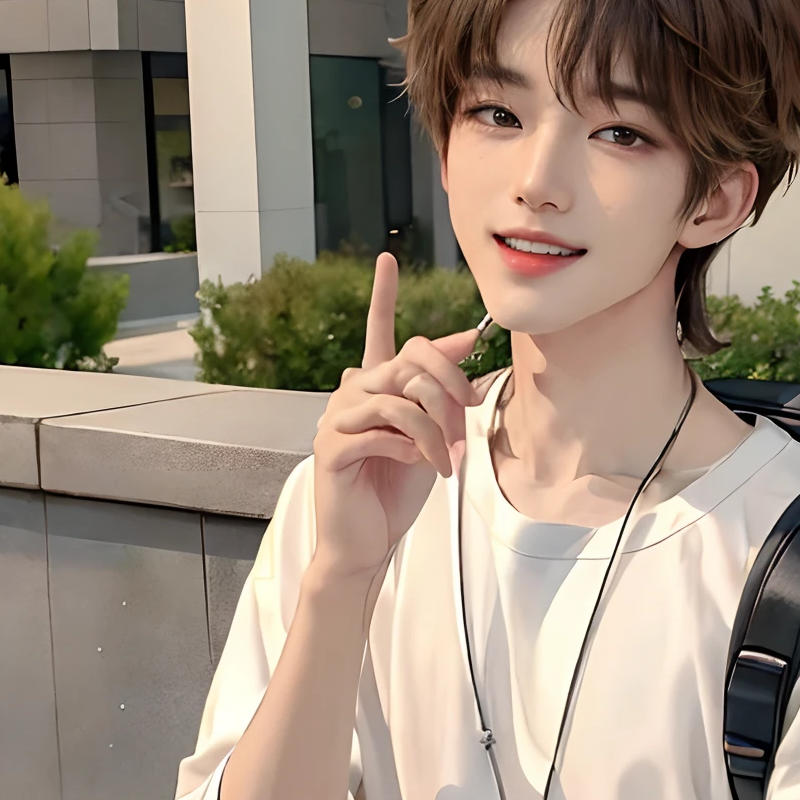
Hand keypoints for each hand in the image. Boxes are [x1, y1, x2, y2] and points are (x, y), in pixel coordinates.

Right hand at [311, 253, 488, 583]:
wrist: (368, 540)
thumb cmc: (396, 490)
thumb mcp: (431, 436)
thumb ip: (440, 394)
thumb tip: (464, 344)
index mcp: (372, 388)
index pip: (377, 333)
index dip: (383, 296)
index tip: (386, 259)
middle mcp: (349, 395)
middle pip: (405, 365)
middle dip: (447, 392)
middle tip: (467, 424)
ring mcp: (336, 421)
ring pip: (398, 400)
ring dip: (435, 431)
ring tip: (447, 460)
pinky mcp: (332, 450)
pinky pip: (382, 433)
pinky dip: (412, 450)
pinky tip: (419, 466)